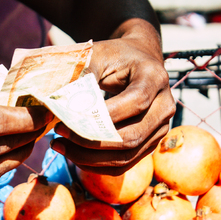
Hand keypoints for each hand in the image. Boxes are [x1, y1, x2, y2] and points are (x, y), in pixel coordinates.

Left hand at [51, 19, 175, 174]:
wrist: (137, 59)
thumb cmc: (114, 56)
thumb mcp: (97, 55)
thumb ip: (81, 74)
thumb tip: (55, 103)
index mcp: (155, 77)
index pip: (135, 103)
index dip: (102, 116)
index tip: (66, 120)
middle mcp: (165, 105)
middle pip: (132, 136)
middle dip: (90, 142)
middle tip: (57, 136)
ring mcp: (160, 128)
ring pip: (127, 155)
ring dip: (89, 157)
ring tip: (60, 146)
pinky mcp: (150, 143)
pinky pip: (124, 163)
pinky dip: (97, 164)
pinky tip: (73, 154)